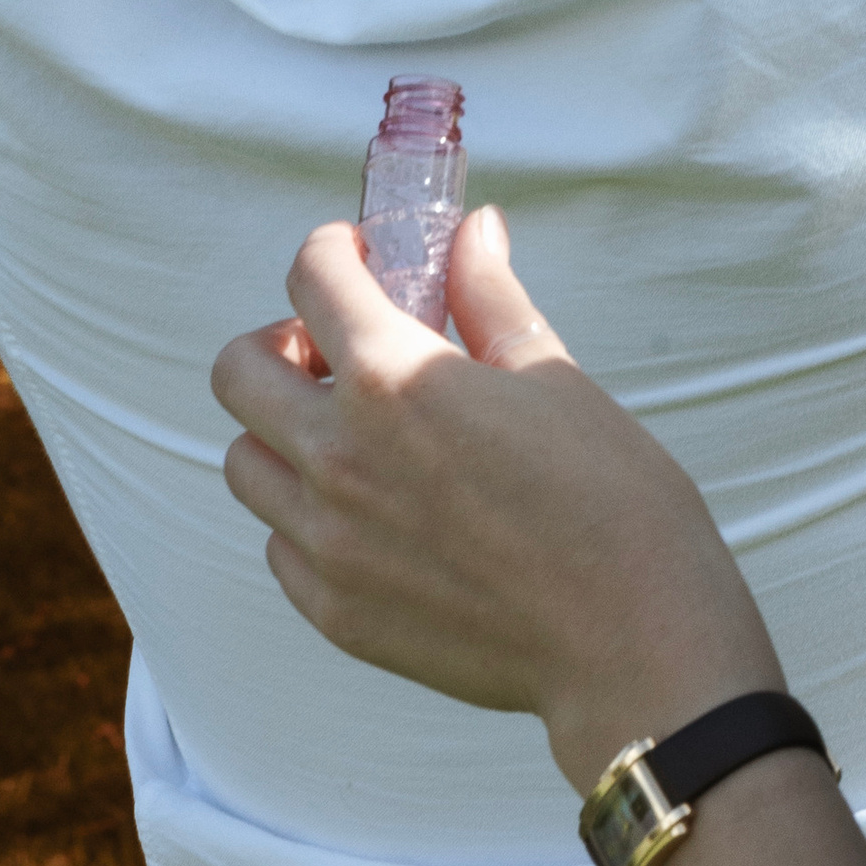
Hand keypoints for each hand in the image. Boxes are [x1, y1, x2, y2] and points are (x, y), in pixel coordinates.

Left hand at [213, 208, 771, 797]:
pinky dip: (306, 513)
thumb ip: (489, 295)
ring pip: (245, 461)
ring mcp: (326, 545)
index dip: (333, 251)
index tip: (360, 256)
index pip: (311, 280)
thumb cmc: (608, 495)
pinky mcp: (333, 612)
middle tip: (342, 348)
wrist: (627, 636)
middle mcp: (337, 459)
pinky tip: (376, 508)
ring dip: (284, 431)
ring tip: (356, 433)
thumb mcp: (551, 371)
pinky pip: (279, 544)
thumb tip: (474, 230)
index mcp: (393, 380)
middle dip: (283, 340)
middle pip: (239, 372)